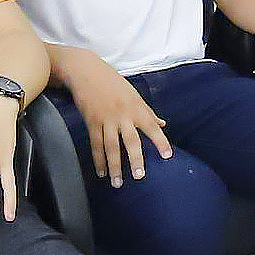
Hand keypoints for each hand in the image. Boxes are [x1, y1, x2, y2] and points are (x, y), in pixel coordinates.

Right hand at [73, 66, 173, 186]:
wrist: (87, 72)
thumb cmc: (113, 83)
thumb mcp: (134, 95)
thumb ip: (148, 113)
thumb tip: (163, 124)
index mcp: (136, 108)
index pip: (152, 127)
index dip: (160, 141)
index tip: (167, 156)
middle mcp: (123, 115)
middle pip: (131, 141)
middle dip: (135, 159)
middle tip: (139, 176)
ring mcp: (106, 120)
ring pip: (111, 147)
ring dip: (114, 166)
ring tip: (117, 183)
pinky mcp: (92, 122)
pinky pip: (96, 144)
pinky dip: (98, 160)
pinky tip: (101, 172)